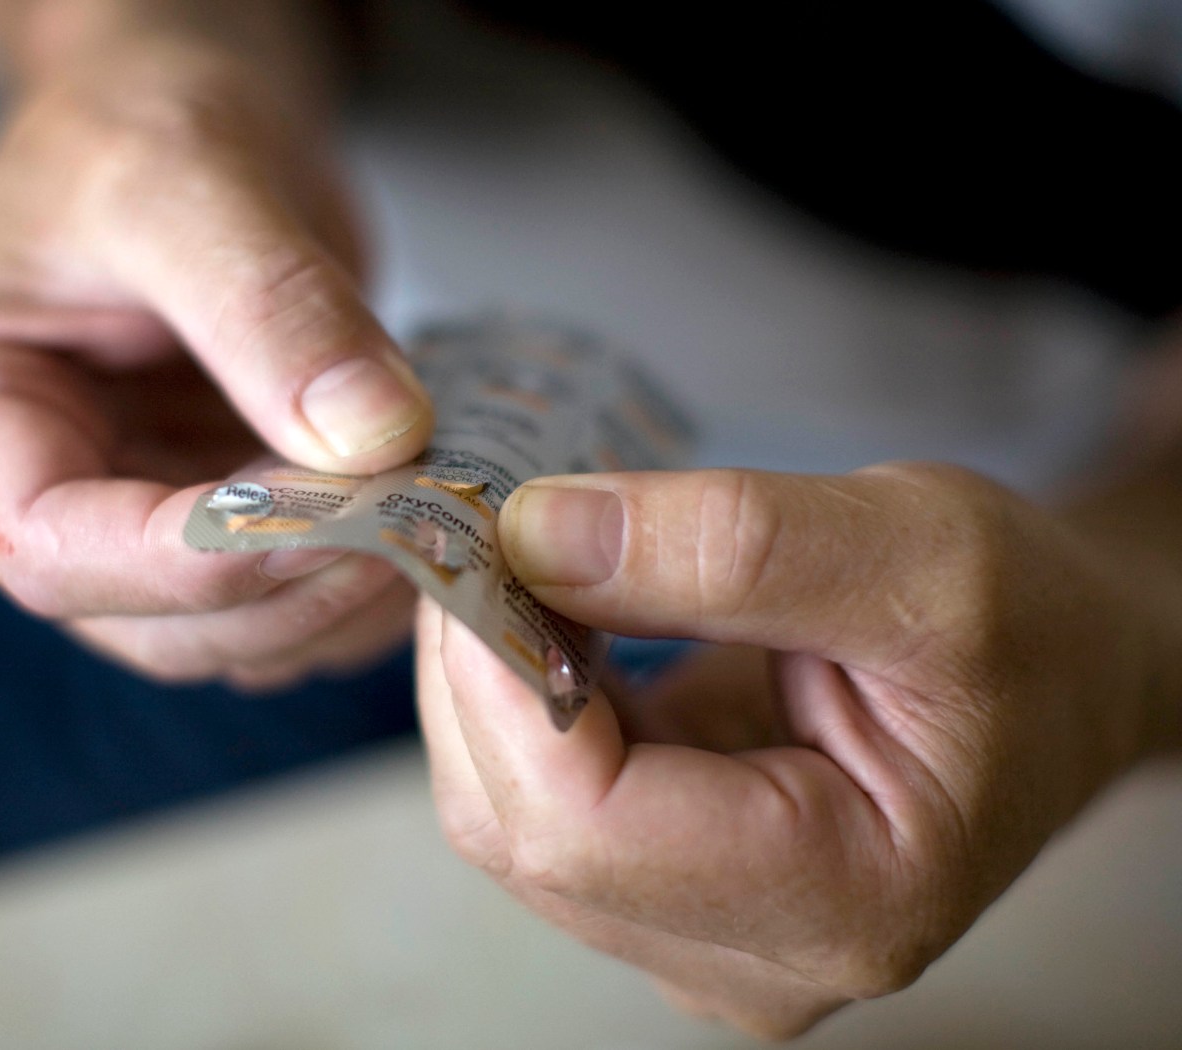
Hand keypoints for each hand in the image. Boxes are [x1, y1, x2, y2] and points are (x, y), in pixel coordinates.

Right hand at [0, 28, 430, 686]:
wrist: (185, 111)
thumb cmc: (138, 116)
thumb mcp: (188, 176)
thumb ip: (272, 307)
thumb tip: (373, 439)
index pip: (45, 547)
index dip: (187, 563)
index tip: (332, 523)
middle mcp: (31, 484)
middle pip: (145, 618)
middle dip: (284, 590)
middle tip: (412, 523)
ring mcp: (126, 511)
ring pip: (225, 631)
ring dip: (332, 602)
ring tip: (431, 518)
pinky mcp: (209, 515)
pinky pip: (279, 598)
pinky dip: (354, 585)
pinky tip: (420, 521)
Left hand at [417, 463, 1175, 1036]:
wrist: (1061, 676)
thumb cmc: (1028, 626)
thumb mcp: (921, 549)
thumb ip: (733, 545)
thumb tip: (535, 534)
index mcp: (844, 900)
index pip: (587, 827)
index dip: (503, 680)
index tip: (482, 542)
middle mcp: (752, 957)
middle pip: (522, 831)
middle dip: (477, 670)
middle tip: (484, 528)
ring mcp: (699, 931)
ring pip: (507, 817)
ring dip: (487, 679)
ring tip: (525, 559)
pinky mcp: (666, 886)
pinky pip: (538, 798)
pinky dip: (520, 696)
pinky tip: (554, 613)